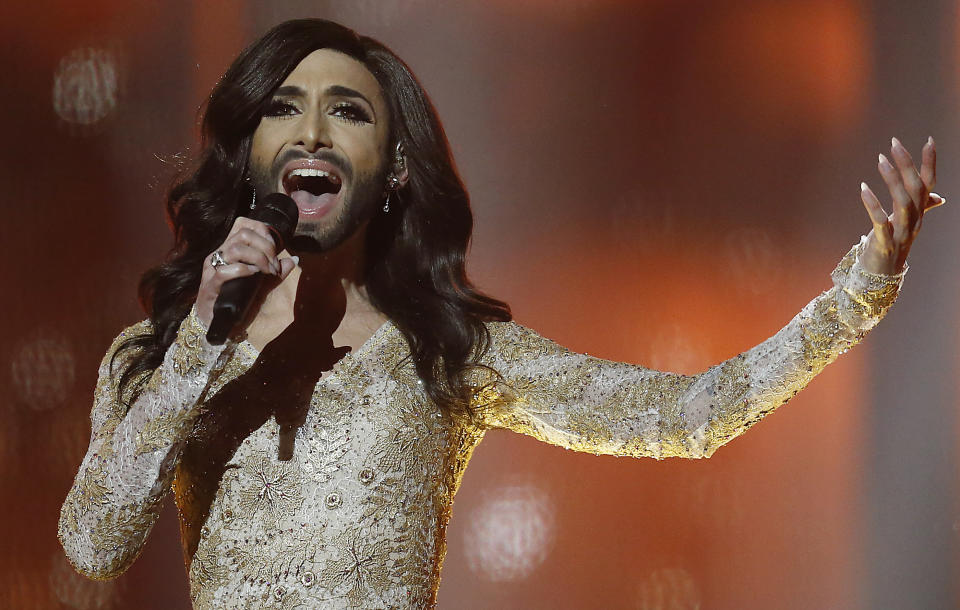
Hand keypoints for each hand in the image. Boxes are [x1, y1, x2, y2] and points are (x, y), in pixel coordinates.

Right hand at [196, 217, 297, 327]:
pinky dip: (244, 270)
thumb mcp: (260, 285)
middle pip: (243, 234)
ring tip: (267, 272)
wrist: (217, 325)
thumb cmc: (236, 302)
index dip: (263, 232)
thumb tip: (293, 260)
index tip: (275, 249)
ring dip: (258, 258)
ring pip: (235, 249)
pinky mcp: (210, 285)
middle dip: (266, 247)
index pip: (244, 225)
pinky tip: (254, 276)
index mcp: (229, 250)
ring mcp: (213, 268)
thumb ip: (276, 273)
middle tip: (274, 266)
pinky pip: (224, 271)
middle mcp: (219, 255)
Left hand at [859, 136, 943, 274]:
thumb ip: (921, 209)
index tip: (929, 140)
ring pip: (903, 203)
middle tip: (894, 143)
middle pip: (916, 189)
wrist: (880, 278)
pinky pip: (880, 222)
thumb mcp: (906, 224)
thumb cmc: (890, 245)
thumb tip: (938, 198)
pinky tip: (863, 188)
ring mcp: (900, 233)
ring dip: (892, 180)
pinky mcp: (884, 244)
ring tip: (880, 160)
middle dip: (907, 164)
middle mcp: (914, 221)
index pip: (929, 184)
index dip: (930, 163)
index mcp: (919, 214)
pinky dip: (872, 204)